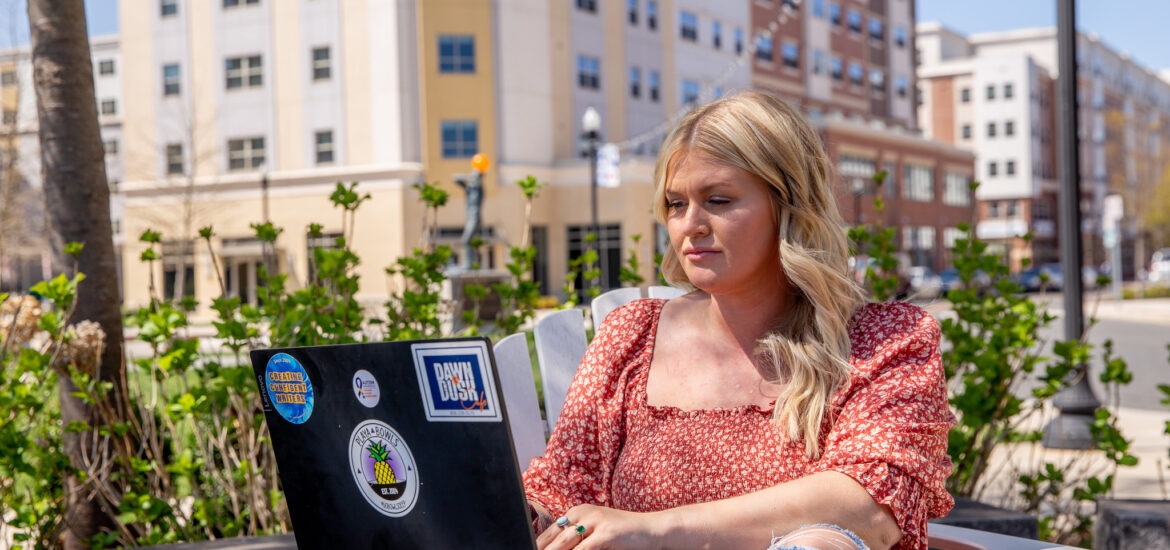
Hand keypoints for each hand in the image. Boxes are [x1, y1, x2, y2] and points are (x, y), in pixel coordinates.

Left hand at [536, 504, 668, 549]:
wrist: (653, 529)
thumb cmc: (624, 535)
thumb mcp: (597, 533)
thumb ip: (577, 541)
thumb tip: (555, 549)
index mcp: (577, 512)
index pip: (549, 533)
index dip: (538, 547)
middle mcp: (582, 513)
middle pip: (553, 540)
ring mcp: (594, 522)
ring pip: (563, 545)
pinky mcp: (605, 533)